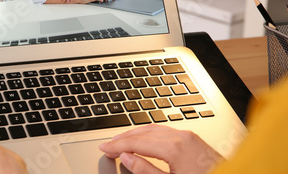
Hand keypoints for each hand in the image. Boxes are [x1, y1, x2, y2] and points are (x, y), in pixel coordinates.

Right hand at [98, 124, 222, 173]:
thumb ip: (145, 170)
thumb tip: (126, 158)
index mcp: (174, 147)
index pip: (137, 142)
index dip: (118, 146)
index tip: (105, 149)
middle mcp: (182, 136)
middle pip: (144, 132)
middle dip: (124, 138)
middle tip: (108, 146)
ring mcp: (189, 136)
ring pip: (154, 129)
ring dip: (135, 134)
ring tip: (122, 142)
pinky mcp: (194, 140)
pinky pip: (165, 131)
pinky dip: (149, 134)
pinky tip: (144, 140)